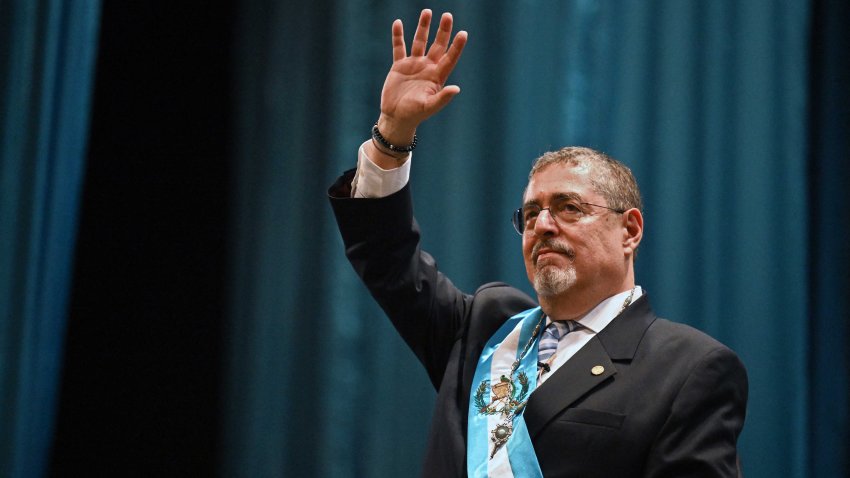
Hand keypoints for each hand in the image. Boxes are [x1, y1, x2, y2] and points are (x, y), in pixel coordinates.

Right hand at [376, 9, 466, 144]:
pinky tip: (398, 23)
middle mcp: (427, 68)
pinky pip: (399, 47)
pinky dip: (398, 36)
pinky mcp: (399, 66)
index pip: (450, 58)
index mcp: (437, 77)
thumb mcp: (429, 107)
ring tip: (427, 11)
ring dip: (423, 27)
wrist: (396, 117)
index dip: (457, 46)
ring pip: (419, 42)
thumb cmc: (415, 114)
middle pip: (437, 45)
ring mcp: (413, 65)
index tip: (463, 33)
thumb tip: (457, 89)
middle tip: (448, 15)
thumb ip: (442, 98)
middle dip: (442, 30)